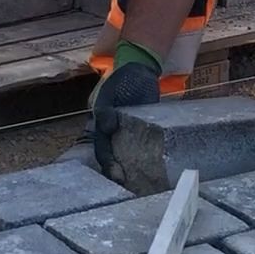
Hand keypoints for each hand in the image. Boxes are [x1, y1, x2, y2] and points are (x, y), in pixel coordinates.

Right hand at [89, 55, 161, 177]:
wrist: (142, 70)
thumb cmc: (122, 79)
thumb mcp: (110, 91)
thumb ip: (105, 109)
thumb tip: (107, 129)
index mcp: (101, 125)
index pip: (101, 148)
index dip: (107, 163)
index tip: (115, 175)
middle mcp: (112, 133)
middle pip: (113, 156)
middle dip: (117, 171)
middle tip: (126, 183)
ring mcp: (128, 133)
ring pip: (126, 156)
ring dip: (130, 169)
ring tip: (138, 184)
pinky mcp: (145, 132)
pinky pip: (143, 148)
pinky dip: (145, 159)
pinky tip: (153, 169)